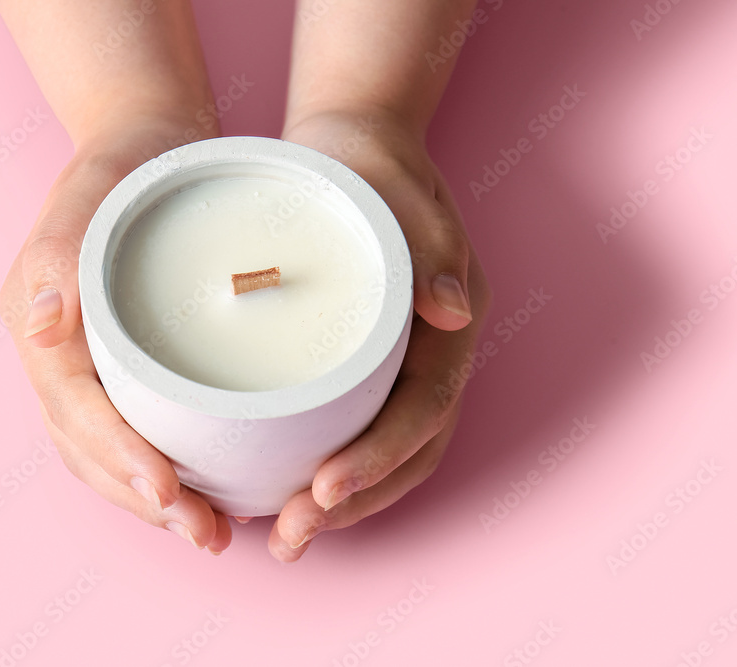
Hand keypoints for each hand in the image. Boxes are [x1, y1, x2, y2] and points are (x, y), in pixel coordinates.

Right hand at [0, 115, 232, 554]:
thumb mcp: (91, 194)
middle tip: (205, 533)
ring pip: (108, 454)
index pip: (76, 408)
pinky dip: (161, 469)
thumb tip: (42, 326)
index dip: (120, 455)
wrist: (143, 147)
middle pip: (91, 448)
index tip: (168, 492)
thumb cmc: (121, 167)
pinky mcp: (120, 367)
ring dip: (153, 500)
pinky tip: (202, 489)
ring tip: (209, 530)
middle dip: (144, 498)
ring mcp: (86, 365)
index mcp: (41, 324)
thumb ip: (59, 256)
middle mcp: (57, 355)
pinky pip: (131, 432)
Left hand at [266, 109, 491, 561]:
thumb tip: (454, 313)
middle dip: (355, 503)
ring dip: (342, 506)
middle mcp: (433, 353)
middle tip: (291, 536)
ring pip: (388, 455)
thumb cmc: (366, 164)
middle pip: (410, 450)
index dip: (380, 457)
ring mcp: (403, 363)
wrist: (353, 147)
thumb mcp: (392, 188)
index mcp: (449, 321)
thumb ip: (428, 248)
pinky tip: (282, 493)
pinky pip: (358, 432)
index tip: (323, 490)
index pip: (425, 408)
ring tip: (285, 537)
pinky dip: (328, 470)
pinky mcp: (368, 367)